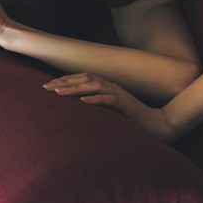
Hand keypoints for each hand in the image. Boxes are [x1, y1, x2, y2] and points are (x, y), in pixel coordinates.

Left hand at [43, 72, 178, 141]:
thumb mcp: (110, 111)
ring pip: (95, 85)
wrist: (156, 124)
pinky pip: (110, 99)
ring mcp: (119, 94)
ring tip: (59, 93)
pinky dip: (96, 99)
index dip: (66, 80)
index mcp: (108, 87)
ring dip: (76, 88)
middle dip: (65, 81)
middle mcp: (112, 87)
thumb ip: (98, 106)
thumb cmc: (132, 120)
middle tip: (46, 87)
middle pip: (86, 78)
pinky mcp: (126, 104)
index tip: (48, 86)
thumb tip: (78, 107)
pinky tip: (84, 101)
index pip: (84, 78)